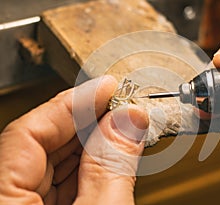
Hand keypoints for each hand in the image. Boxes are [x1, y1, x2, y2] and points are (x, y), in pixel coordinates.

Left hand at [0, 75, 148, 204]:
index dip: (73, 104)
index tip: (107, 88)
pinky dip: (84, 171)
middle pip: (39, 146)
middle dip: (86, 123)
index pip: (28, 133)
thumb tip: (129, 119)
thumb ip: (112, 166)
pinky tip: (107, 158)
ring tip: (120, 130)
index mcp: (2, 202)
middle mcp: (4, 202)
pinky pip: (54, 187)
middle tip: (120, 108)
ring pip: (49, 166)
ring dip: (89, 146)